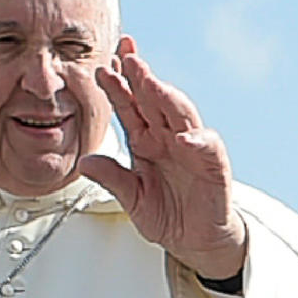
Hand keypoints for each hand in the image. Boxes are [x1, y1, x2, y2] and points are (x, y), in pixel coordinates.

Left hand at [76, 39, 247, 278]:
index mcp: (145, 141)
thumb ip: (112, 179)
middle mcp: (168, 137)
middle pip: (154, 99)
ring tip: (151, 82)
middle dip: (142, 75)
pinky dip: (197, 141)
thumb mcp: (132, 199)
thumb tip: (84, 162)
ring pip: (180, 113)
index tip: (101, 67)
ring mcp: (192, 148)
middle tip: (128, 55)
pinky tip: (184, 137)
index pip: (129, 106)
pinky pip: (207, 147)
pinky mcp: (213, 165)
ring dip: (167, 96)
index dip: (117, 86)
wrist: (197, 241)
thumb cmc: (169, 216)